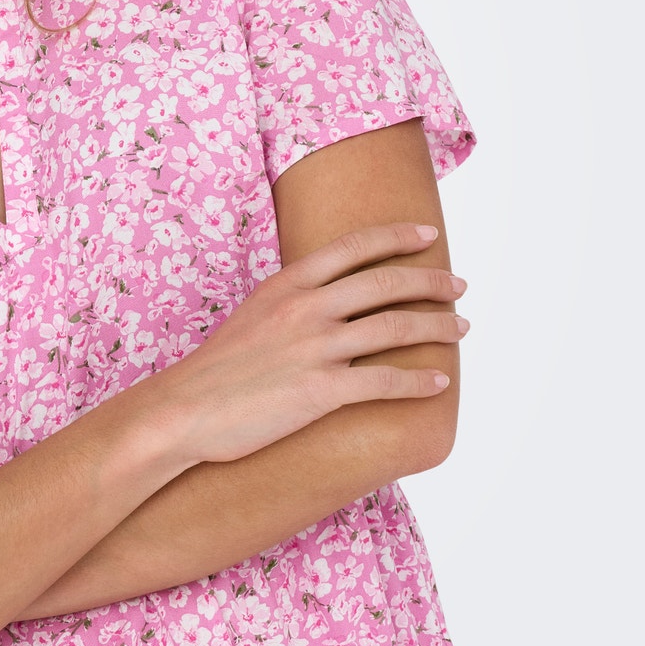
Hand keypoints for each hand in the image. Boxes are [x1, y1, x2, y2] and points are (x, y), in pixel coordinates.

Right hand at [153, 221, 468, 464]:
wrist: (183, 410)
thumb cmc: (215, 369)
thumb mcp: (252, 314)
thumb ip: (291, 302)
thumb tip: (327, 301)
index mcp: (288, 283)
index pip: (355, 247)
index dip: (397, 237)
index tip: (428, 235)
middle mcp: (307, 308)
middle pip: (387, 283)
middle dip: (432, 282)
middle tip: (458, 286)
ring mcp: (316, 348)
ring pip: (396, 328)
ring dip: (438, 327)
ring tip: (461, 328)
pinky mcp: (321, 391)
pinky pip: (386, 382)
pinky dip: (419, 382)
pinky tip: (438, 382)